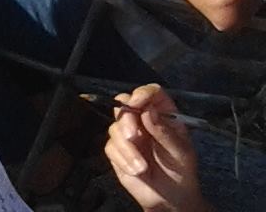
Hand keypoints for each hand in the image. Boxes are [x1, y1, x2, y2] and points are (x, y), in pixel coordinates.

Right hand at [107, 86, 206, 211]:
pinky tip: (136, 170)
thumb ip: (164, 132)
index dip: (143, 93)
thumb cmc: (181, 171)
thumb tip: (147, 111)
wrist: (171, 199)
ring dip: (126, 148)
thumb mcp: (180, 152)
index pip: (152, 93)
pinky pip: (111, 147)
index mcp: (163, 115)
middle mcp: (143, 120)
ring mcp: (128, 134)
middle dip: (126, 120)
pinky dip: (122, 159)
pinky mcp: (117, 150)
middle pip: (125, 104)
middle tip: (133, 137)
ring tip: (141, 167)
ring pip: (115, 127)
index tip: (137, 103)